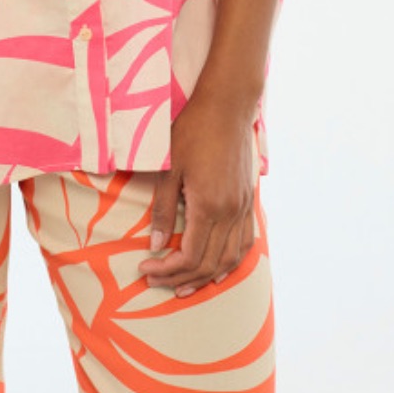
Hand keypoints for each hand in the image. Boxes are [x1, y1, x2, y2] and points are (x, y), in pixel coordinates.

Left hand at [137, 92, 256, 297]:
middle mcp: (231, 213)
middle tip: (157, 283)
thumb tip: (154, 245)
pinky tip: (219, 268)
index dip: (166, 270)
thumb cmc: (192, 130)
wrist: (226, 106)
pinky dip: (231, 261)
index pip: (188, 256)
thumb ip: (162, 209)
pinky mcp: (249, 200)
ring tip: (184, 286)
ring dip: (207, 277)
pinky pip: (245, 242)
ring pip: (230, 258)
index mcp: (209, 206)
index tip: (145, 270)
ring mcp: (243, 207)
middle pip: (209, 264)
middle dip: (181, 279)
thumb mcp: (169, 168)